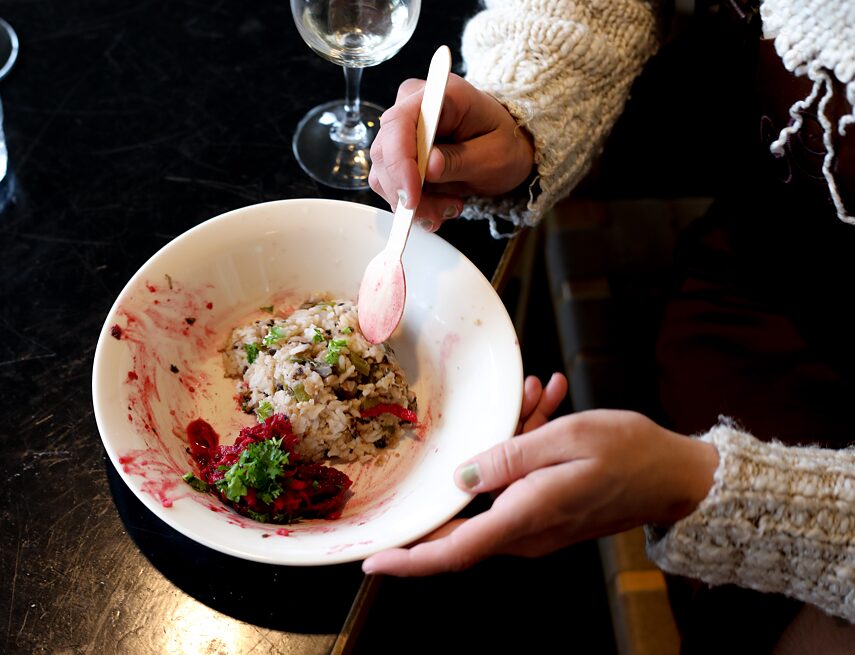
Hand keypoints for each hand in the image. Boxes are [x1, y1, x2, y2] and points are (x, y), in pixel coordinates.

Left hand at [362, 406, 718, 576]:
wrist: (677, 474)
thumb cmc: (630, 453)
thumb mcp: (567, 440)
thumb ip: (508, 458)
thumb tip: (461, 477)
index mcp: (526, 516)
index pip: (455, 551)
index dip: (412, 560)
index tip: (375, 561)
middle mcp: (527, 531)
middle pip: (466, 516)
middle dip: (462, 469)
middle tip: (506, 410)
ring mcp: (536, 525)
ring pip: (493, 489)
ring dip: (507, 440)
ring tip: (540, 397)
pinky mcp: (545, 512)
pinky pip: (516, 483)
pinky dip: (524, 447)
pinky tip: (545, 405)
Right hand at [368, 74, 534, 230]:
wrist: (507, 147)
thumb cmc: (504, 142)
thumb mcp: (495, 155)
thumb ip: (460, 160)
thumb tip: (428, 168)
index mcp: (440, 94)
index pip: (399, 122)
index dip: (399, 161)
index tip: (412, 196)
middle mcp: (412, 106)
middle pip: (385, 151)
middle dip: (406, 191)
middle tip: (438, 214)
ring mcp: (403, 131)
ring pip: (385, 174)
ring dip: (414, 203)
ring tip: (449, 208)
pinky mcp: (400, 154)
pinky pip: (392, 185)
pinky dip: (414, 204)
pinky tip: (440, 206)